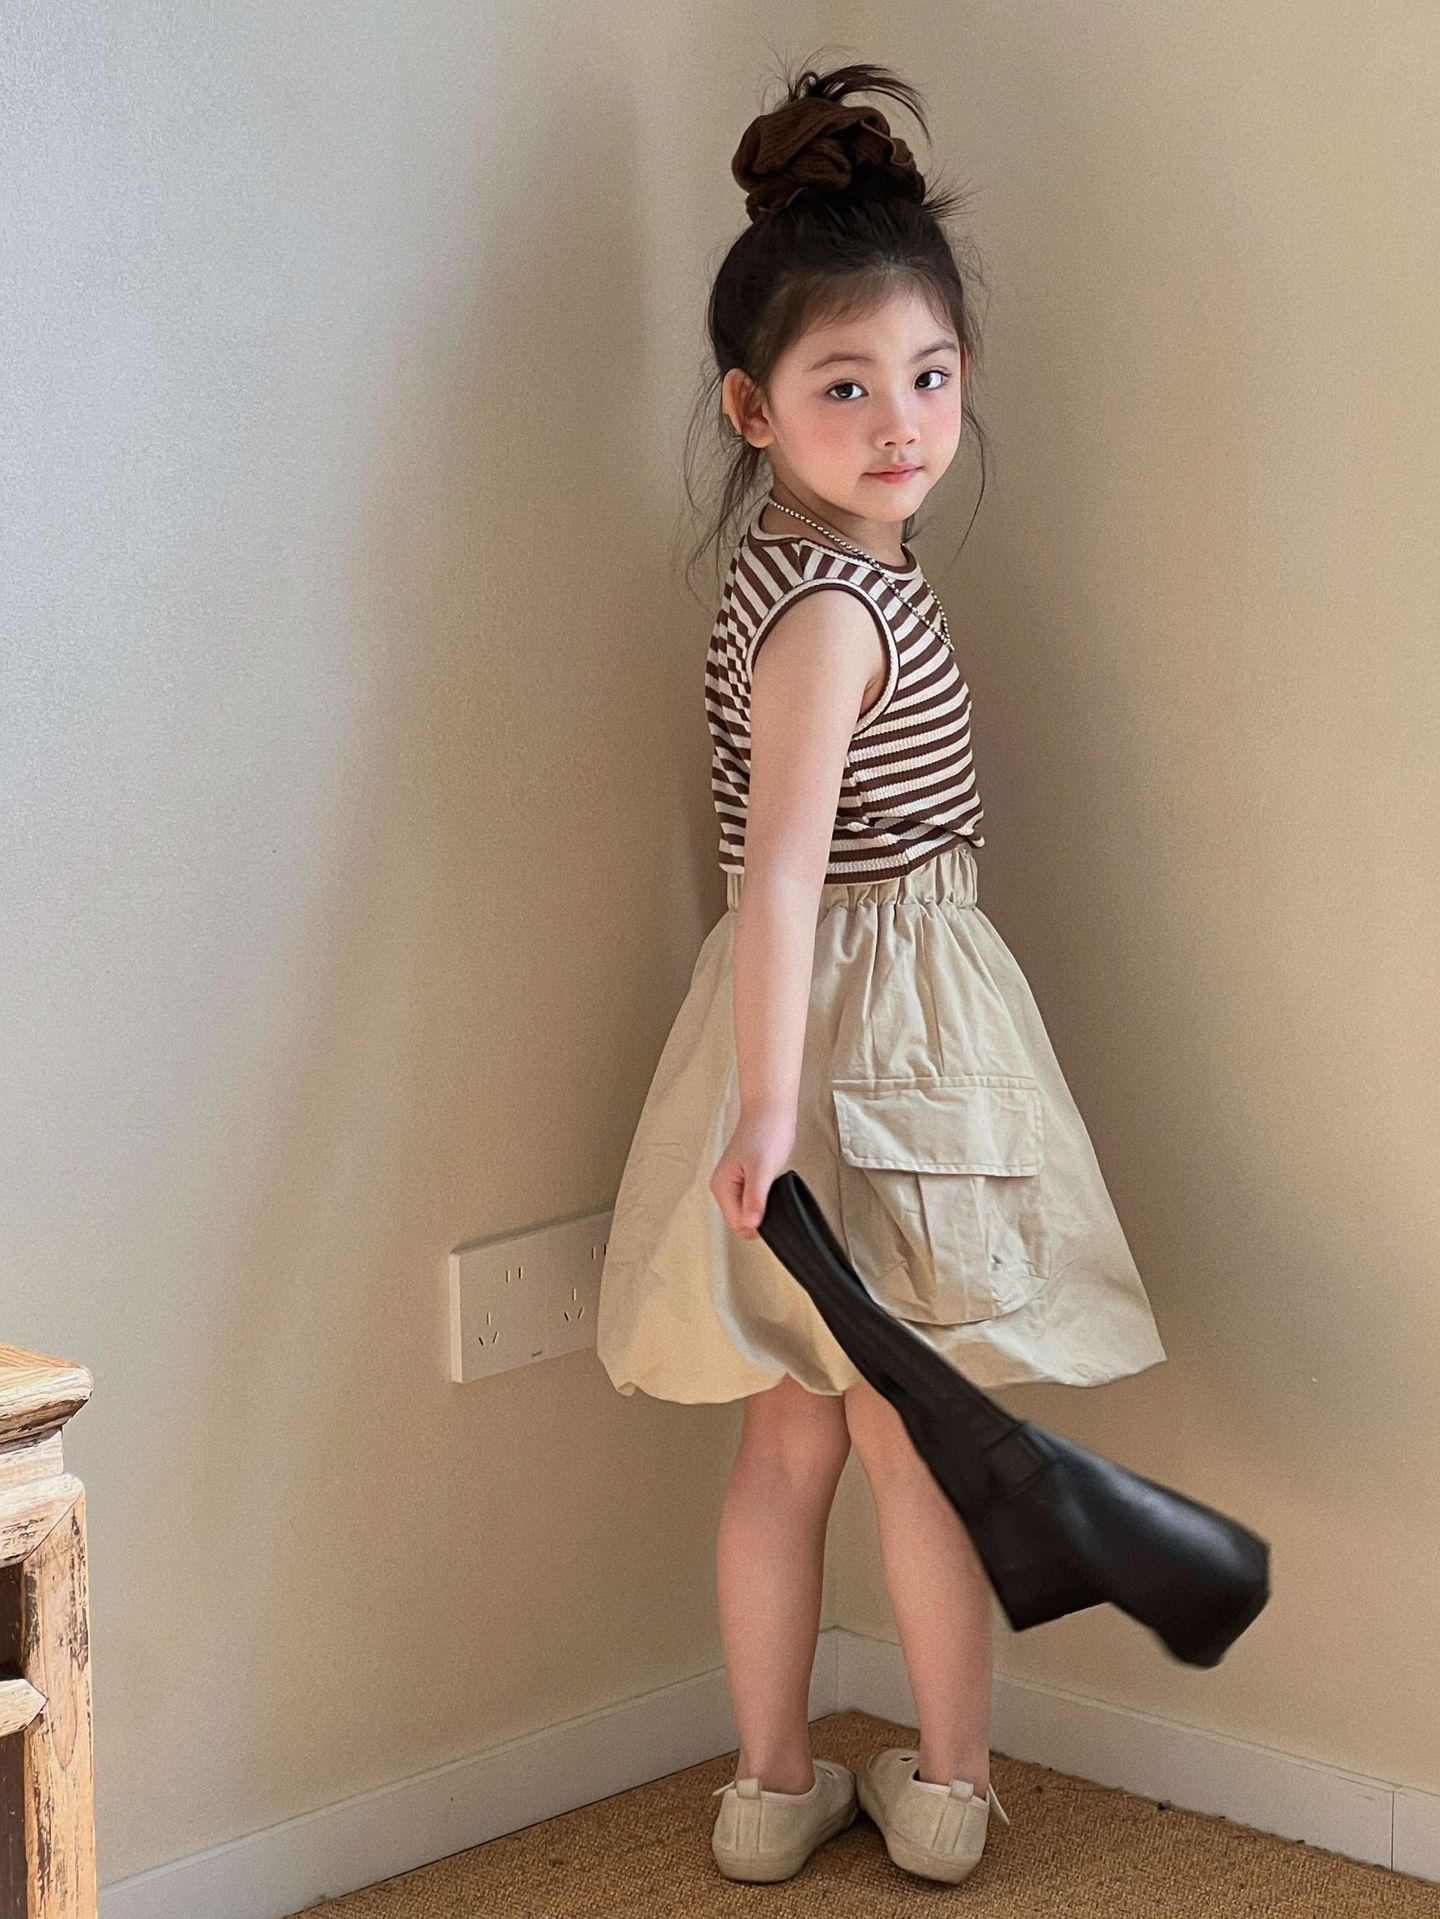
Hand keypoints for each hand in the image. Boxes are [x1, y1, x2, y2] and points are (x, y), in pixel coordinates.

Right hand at [710, 1107, 796, 1238]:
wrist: (770, 1109)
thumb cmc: (766, 1131)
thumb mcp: (762, 1169)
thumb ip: (755, 1199)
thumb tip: (750, 1224)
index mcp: (722, 1186)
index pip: (738, 1224)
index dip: (758, 1222)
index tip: (770, 1206)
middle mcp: (723, 1187)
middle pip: (742, 1221)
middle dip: (760, 1215)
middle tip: (772, 1192)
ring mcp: (733, 1183)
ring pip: (748, 1212)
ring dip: (763, 1206)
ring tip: (771, 1186)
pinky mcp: (744, 1179)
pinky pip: (752, 1201)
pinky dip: (764, 1198)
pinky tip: (771, 1185)